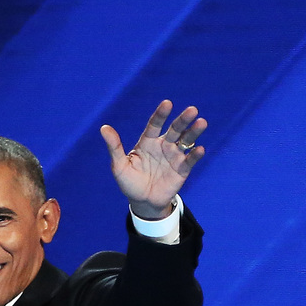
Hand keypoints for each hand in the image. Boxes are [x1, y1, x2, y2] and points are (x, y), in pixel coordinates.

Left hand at [101, 100, 205, 218]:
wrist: (143, 202)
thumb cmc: (129, 182)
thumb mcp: (119, 165)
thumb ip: (114, 147)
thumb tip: (103, 128)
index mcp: (147, 142)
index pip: (155, 124)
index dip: (161, 114)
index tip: (168, 103)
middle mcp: (163, 145)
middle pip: (175, 129)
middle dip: (183, 119)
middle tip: (192, 110)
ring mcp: (174, 157)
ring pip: (186, 141)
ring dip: (194, 132)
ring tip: (202, 122)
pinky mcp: (182, 170)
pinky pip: (190, 160)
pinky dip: (195, 155)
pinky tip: (200, 149)